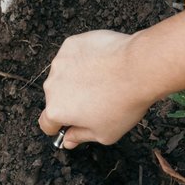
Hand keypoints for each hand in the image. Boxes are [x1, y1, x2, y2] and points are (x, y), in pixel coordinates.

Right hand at [38, 30, 155, 148]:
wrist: (138, 68)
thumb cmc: (123, 103)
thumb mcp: (105, 134)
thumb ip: (81, 137)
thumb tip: (69, 140)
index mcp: (57, 110)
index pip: (47, 123)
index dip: (59, 126)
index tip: (71, 124)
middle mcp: (52, 85)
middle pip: (56, 97)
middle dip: (71, 100)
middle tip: (96, 101)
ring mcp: (60, 62)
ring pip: (64, 74)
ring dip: (76, 78)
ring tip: (102, 79)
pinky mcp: (71, 44)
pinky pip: (73, 55)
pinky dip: (83, 59)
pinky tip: (102, 63)